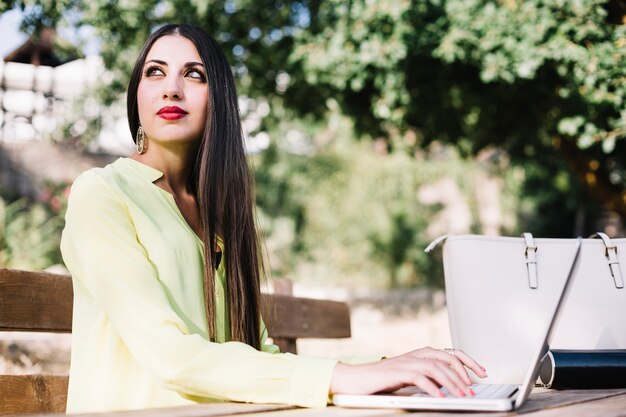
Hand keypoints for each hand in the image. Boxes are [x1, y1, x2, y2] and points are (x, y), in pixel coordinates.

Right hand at [329, 346, 487, 397]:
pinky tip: (440, 398)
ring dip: (452, 382)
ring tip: (462, 396)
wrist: (356, 378)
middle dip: (464, 372)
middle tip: (473, 388)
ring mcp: (407, 361)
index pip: (451, 352)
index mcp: (421, 353)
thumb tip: (450, 385)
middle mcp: (416, 354)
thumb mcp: (410, 376)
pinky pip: (420, 377)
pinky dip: (433, 388)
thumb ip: (428, 376)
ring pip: (436, 367)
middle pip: (447, 357)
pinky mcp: (397, 371)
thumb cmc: (383, 379)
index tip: (482, 372)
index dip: (469, 361)